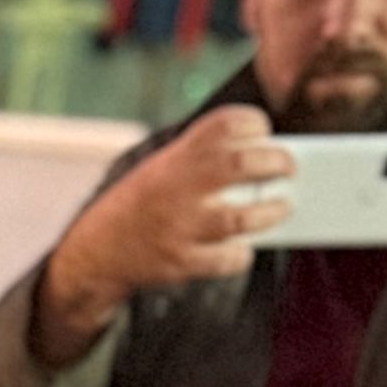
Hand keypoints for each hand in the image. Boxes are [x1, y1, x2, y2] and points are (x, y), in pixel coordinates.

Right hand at [40, 105, 288, 350]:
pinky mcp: (180, 263)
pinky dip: (241, 254)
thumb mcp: (165, 166)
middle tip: (288, 168)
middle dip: (276, 163)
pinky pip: (226, 259)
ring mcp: (178, 226)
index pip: (224, 125)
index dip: (253, 124)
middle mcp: (177, 187)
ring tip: (281, 208)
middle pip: (241, 165)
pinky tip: (243, 248)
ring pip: (239, 218)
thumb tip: (269, 163)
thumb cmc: (146, 203)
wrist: (98, 250)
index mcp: (176, 157)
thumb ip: (207, 159)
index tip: (263, 131)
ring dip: (270, 212)